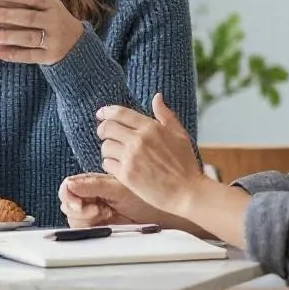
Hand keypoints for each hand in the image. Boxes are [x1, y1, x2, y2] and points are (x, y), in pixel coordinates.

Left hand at [0, 0, 83, 65]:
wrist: (76, 43)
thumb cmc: (52, 21)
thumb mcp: (47, 8)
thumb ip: (27, 4)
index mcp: (53, 6)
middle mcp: (55, 22)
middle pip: (28, 18)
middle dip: (5, 16)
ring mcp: (53, 40)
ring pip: (27, 37)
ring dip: (5, 36)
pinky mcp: (49, 56)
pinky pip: (29, 56)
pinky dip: (12, 54)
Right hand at [57, 173, 163, 227]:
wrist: (164, 215)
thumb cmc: (148, 198)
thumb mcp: (119, 189)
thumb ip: (94, 185)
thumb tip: (70, 184)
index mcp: (94, 182)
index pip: (69, 187)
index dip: (69, 196)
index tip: (80, 204)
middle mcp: (92, 197)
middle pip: (67, 205)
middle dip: (81, 211)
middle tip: (99, 211)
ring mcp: (95, 213)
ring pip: (73, 220)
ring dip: (88, 220)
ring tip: (108, 216)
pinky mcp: (100, 228)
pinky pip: (83, 231)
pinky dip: (93, 229)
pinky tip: (108, 224)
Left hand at [96, 94, 204, 214]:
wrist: (187, 193)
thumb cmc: (186, 164)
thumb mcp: (179, 135)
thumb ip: (165, 115)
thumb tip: (157, 97)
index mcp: (152, 128)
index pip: (120, 113)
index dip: (107, 112)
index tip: (101, 114)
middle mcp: (139, 140)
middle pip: (107, 128)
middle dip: (103, 129)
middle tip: (105, 134)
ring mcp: (131, 158)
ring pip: (105, 146)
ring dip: (108, 149)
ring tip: (116, 153)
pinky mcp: (126, 175)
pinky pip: (107, 164)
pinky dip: (109, 164)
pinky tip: (118, 166)